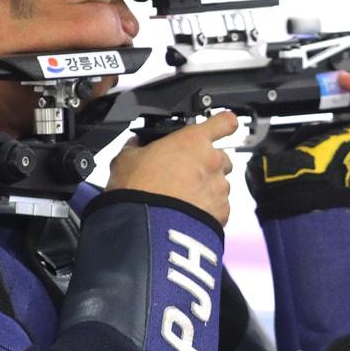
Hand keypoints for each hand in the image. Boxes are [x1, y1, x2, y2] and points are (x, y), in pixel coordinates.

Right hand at [108, 111, 237, 224]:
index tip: (221, 126)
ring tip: (181, 200)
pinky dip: (207, 211)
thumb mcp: (126, 159)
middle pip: (220, 156)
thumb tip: (136, 145)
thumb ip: (137, 146)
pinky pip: (219, 208)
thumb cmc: (137, 192)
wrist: (147, 229)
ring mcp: (220, 189)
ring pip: (220, 184)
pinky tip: (186, 215)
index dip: (223, 123)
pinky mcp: (222, 213)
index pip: (224, 121)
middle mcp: (213, 162)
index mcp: (193, 141)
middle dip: (206, 164)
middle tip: (183, 175)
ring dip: (206, 189)